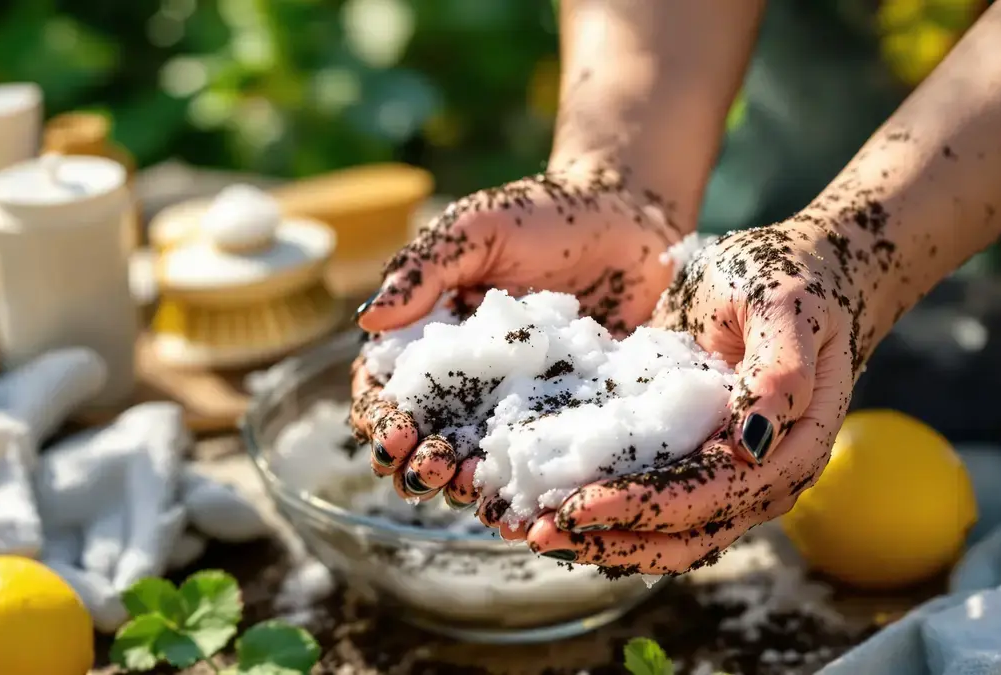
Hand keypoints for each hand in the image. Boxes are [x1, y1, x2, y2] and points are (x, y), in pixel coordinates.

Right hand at [350, 165, 688, 503]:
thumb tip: (367, 321)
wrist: (633, 216)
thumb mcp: (475, 228)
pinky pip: (543, 468)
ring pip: (477, 465)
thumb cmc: (545, 213)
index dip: (379, 419)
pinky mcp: (571, 422)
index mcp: (431, 342)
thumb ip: (423, 268)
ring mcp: (519, 409)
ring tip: (473, 489)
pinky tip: (526, 509)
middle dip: (417, 465)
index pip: (387, 392)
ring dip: (464, 488)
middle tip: (433, 468)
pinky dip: (528, 494)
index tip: (393, 431)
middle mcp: (468, 385)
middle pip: (424, 442)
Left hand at [518, 216, 881, 574]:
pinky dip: (606, 514)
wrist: (801, 277)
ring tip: (533, 530)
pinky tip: (551, 505)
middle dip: (610, 539)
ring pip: (668, 535)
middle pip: (686, 533)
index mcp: (793, 447)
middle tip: (535, 531)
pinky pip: (654, 505)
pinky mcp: (699, 465)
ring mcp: (733, 479)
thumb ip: (779, 369)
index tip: (577, 507)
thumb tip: (754, 442)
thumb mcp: (783, 304)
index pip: (713, 493)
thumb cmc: (793, 280)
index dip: (645, 507)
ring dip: (602, 540)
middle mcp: (764, 479)